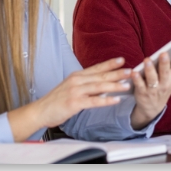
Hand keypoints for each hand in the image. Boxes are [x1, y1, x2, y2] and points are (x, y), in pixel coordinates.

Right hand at [7, 57, 132, 141]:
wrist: (40, 111)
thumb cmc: (56, 100)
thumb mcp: (70, 86)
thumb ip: (84, 83)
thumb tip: (99, 82)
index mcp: (77, 75)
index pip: (96, 68)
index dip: (110, 64)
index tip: (122, 59)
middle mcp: (77, 80)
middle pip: (101, 76)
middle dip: (117, 73)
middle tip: (131, 70)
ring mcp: (75, 91)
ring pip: (99, 87)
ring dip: (115, 86)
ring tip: (127, 85)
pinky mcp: (74, 103)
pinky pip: (93, 101)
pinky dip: (106, 100)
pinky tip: (115, 100)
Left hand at [129, 43, 170, 129]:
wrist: (153, 108)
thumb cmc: (165, 84)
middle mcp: (166, 83)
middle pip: (165, 72)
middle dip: (165, 63)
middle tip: (164, 53)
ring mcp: (154, 89)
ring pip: (152, 79)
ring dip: (149, 69)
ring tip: (147, 60)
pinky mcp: (142, 93)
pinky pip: (139, 85)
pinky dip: (137, 79)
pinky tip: (134, 72)